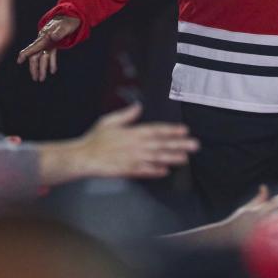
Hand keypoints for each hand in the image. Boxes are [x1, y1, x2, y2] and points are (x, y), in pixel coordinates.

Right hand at [17, 15, 80, 80]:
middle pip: (36, 55)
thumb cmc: (68, 21)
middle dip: (34, 67)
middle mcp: (44, 40)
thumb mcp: (65, 26)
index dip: (26, 53)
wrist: (71, 16)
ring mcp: (49, 43)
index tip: (19, 60)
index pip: (34, 46)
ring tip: (41, 79)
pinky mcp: (54, 44)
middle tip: (35, 78)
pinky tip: (52, 71)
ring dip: (42, 68)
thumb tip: (52, 37)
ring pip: (42, 57)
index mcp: (45, 36)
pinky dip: (51, 63)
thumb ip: (59, 32)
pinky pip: (51, 55)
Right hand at [73, 103, 199, 178]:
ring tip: (185, 158)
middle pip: (161, 144)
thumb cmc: (95, 139)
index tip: (185, 130)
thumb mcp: (110, 121)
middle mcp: (135, 145)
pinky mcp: (127, 170)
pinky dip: (155, 171)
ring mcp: (132, 158)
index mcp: (133, 132)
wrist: (83, 157)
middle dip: (179, 144)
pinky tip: (165, 171)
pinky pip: (144, 171)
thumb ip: (126, 114)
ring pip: (156, 158)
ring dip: (172, 158)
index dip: (171, 130)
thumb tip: (138, 106)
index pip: (156, 130)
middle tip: (194, 145)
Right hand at [220, 185, 277, 244]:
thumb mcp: (247, 207)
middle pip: (277, 214)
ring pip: (274, 227)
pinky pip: (269, 243)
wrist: (225, 235)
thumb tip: (265, 186)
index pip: (273, 202)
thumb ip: (258, 198)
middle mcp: (258, 220)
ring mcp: (257, 231)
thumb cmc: (237, 221)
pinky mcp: (256, 242)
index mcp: (257, 210)